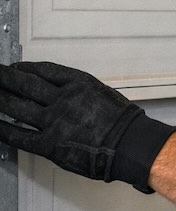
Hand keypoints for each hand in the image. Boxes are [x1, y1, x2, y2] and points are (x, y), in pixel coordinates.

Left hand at [0, 61, 175, 192]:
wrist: (128, 141)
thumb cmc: (121, 119)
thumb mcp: (101, 92)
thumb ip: (78, 92)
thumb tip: (60, 94)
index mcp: (78, 83)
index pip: (44, 70)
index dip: (26, 67)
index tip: (15, 66)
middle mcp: (63, 98)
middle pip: (26, 85)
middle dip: (6, 78)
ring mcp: (54, 121)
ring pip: (18, 107)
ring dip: (0, 99)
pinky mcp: (49, 144)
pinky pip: (20, 136)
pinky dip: (4, 130)